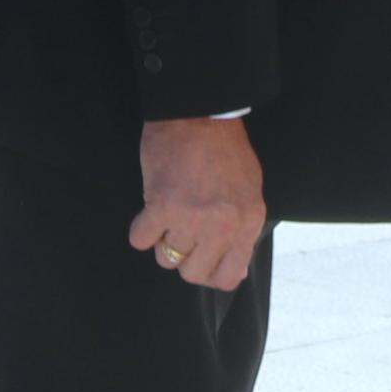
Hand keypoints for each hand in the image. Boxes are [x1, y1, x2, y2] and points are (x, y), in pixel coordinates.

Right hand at [132, 115, 265, 291]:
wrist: (199, 113)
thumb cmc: (225, 150)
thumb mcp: (249, 192)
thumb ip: (242, 232)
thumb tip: (235, 271)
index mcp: (248, 223)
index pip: (229, 278)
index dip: (210, 273)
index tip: (201, 260)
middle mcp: (223, 226)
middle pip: (193, 273)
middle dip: (184, 259)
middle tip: (181, 234)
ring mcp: (192, 218)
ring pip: (166, 258)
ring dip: (162, 240)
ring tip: (167, 216)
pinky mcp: (162, 205)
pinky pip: (141, 240)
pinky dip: (141, 229)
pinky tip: (150, 211)